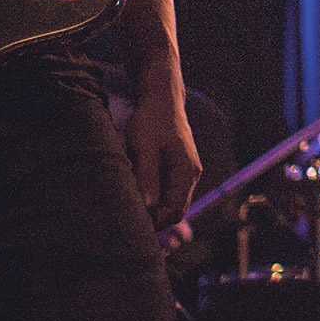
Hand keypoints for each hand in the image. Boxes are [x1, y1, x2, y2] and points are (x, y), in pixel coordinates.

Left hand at [124, 94, 201, 228]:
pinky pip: (168, 192)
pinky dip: (154, 197)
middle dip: (155, 218)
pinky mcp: (176, 168)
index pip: (176, 211)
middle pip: (175, 210)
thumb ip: (147, 177)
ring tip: (132, 202)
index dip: (155, 222)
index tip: (132, 220)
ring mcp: (184, 172)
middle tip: (129, 215)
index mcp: (187, 172)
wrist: (161, 98)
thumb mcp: (145, 148)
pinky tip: (138, 191)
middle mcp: (190, 175)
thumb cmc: (152, 120)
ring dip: (154, 208)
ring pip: (171, 202)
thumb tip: (148, 207)